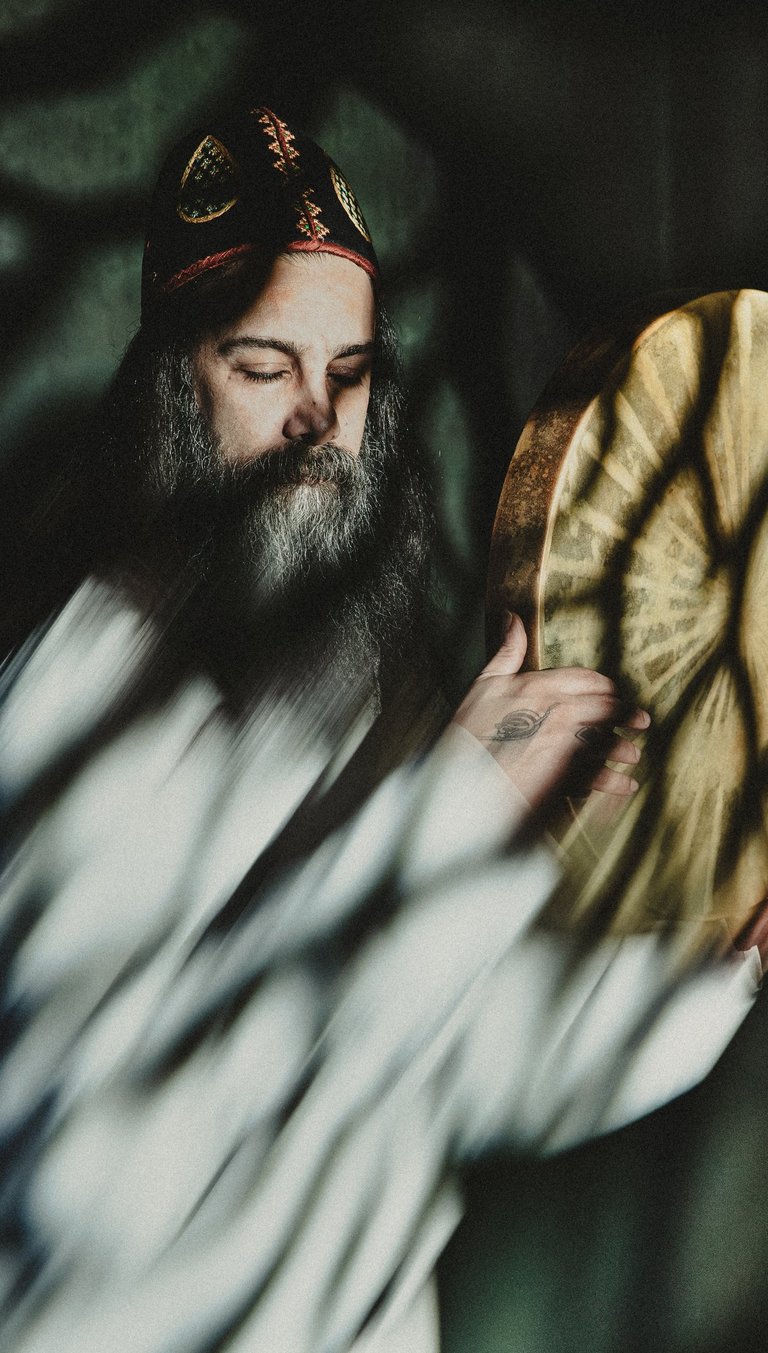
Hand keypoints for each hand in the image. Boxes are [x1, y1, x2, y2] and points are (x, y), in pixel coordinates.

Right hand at [451, 612, 649, 809]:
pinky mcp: (561, 777)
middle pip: (605, 708)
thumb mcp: (484, 684)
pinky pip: (596, 775)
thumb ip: (506, 651)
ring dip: (622, 748)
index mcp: (541, 686)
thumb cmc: (467, 732)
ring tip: (632, 756)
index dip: (606, 687)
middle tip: (641, 722)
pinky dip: (613, 781)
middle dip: (625, 715)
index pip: (588, 680)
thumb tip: (513, 618)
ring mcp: (561, 745)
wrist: (457, 778)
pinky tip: (624, 784)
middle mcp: (557, 712)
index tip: (616, 693)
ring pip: (606, 741)